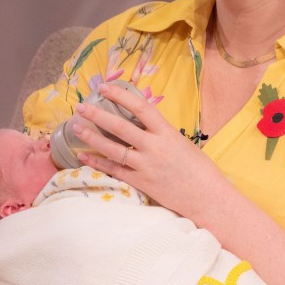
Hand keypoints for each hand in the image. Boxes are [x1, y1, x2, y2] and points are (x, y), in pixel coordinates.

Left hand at [72, 83, 226, 218]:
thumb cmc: (200, 169)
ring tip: (77, 127)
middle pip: (120, 126)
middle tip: (80, 106)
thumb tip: (141, 124)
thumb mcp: (182, 143)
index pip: (140, 107)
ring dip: (92, 137)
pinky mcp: (141, 183)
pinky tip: (84, 157)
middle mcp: (155, 147)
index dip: (120, 95)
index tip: (105, 87)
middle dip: (97, 114)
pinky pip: (115, 170)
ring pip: (113, 148)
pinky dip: (98, 163)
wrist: (208, 197)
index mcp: (167, 132)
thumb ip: (161, 134)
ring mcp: (146, 166)